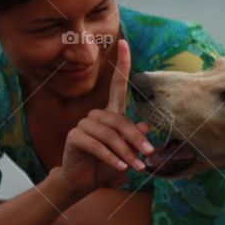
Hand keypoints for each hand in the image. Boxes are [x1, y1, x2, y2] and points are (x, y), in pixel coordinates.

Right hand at [59, 39, 153, 197]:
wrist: (82, 182)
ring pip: (110, 135)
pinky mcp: (75, 136)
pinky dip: (111, 158)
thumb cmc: (105, 165)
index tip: (124, 42)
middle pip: (120, 121)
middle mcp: (96, 115)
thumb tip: (145, 126)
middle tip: (149, 156)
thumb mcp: (126, 153)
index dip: (121, 63)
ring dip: (126, 153)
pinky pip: (97, 145)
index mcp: (110, 113)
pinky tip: (120, 168)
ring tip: (137, 167)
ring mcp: (84, 124)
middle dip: (136, 140)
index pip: (117, 85)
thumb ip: (134, 139)